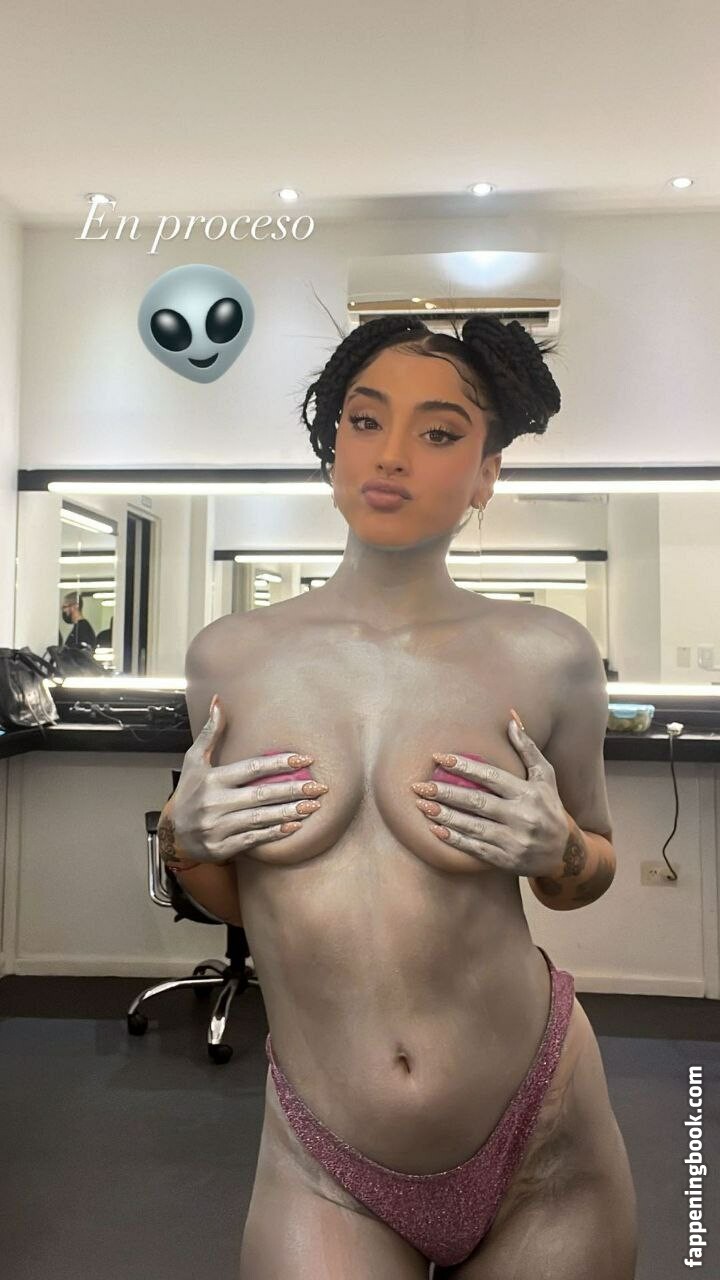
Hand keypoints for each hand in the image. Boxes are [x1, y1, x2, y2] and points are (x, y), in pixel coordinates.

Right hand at [168, 697, 327, 864]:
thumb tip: (219, 700)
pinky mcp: (221, 847)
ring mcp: (217, 827)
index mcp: (211, 779)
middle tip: (319, 787)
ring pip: (260, 818)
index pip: (251, 768)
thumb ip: (211, 732)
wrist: (173, 833)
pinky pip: (253, 839)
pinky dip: (274, 833)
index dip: (280, 763)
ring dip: (289, 812)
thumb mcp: (194, 760)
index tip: (304, 760)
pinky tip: (294, 827)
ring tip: (313, 806)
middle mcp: (214, 803)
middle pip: (260, 794)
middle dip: (292, 790)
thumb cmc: (189, 791)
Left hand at [410, 709, 568, 876]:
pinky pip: (476, 849)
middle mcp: (522, 817)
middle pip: (477, 802)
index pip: (491, 777)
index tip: (439, 759)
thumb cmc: (549, 806)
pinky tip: (436, 830)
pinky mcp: (506, 860)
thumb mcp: (544, 776)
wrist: (564, 852)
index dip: (464, 767)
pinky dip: (455, 840)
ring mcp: (514, 841)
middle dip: (446, 793)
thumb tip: (510, 718)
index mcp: (529, 793)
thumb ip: (527, 747)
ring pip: (473, 827)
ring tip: (421, 805)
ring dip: (445, 816)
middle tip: (419, 785)